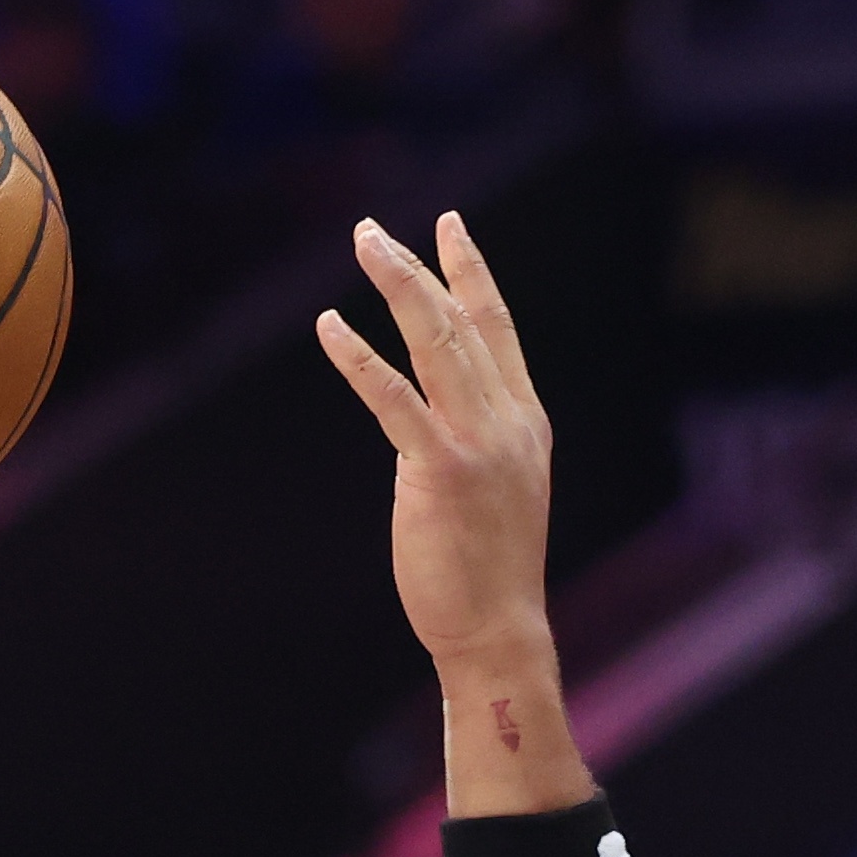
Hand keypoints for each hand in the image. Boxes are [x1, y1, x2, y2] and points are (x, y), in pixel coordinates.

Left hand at [316, 214, 557, 676]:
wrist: (497, 629)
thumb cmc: (487, 570)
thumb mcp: (496, 489)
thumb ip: (473, 442)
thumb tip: (429, 423)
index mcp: (524, 420)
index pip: (497, 328)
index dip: (472, 272)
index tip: (449, 227)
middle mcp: (508, 420)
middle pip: (462, 320)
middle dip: (420, 265)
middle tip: (374, 229)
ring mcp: (479, 442)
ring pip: (436, 340)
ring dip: (397, 285)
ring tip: (363, 244)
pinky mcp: (442, 470)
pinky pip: (395, 399)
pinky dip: (360, 358)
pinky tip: (332, 327)